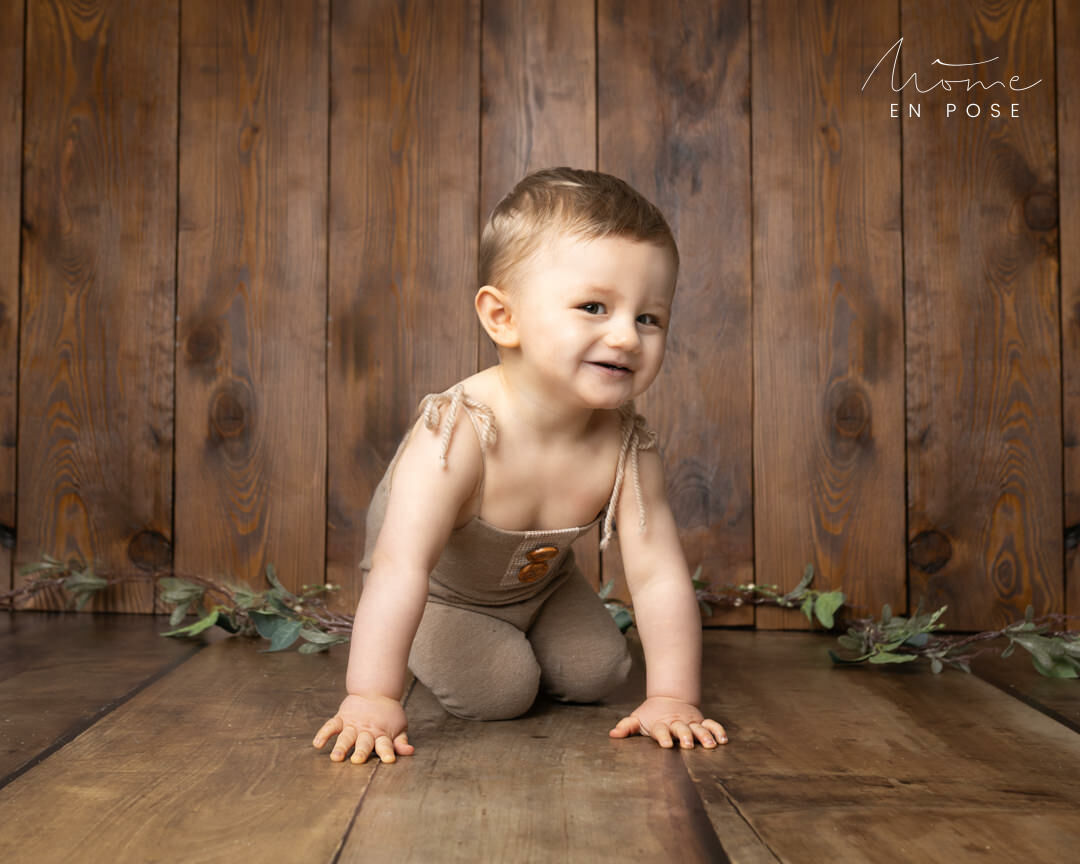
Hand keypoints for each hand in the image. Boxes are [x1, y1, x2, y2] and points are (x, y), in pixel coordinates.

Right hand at [312, 693, 413, 763]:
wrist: (376, 690)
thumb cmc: (388, 715)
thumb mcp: (400, 727)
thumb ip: (401, 741)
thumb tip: (410, 751)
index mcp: (382, 734)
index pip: (385, 744)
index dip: (387, 752)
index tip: (389, 760)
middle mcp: (366, 730)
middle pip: (364, 742)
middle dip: (361, 751)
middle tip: (357, 760)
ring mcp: (353, 724)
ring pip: (346, 736)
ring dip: (341, 746)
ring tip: (336, 757)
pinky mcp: (341, 718)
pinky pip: (331, 726)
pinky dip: (324, 734)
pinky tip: (317, 744)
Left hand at [609, 696, 727, 748]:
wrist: (668, 699)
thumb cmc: (650, 715)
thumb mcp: (637, 719)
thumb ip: (626, 727)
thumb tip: (612, 734)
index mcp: (660, 724)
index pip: (661, 730)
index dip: (662, 736)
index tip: (665, 745)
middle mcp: (676, 723)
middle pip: (681, 729)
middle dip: (685, 736)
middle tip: (688, 745)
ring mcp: (689, 722)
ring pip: (698, 728)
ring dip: (704, 735)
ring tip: (711, 745)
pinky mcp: (700, 721)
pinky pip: (711, 725)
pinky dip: (717, 730)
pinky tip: (724, 739)